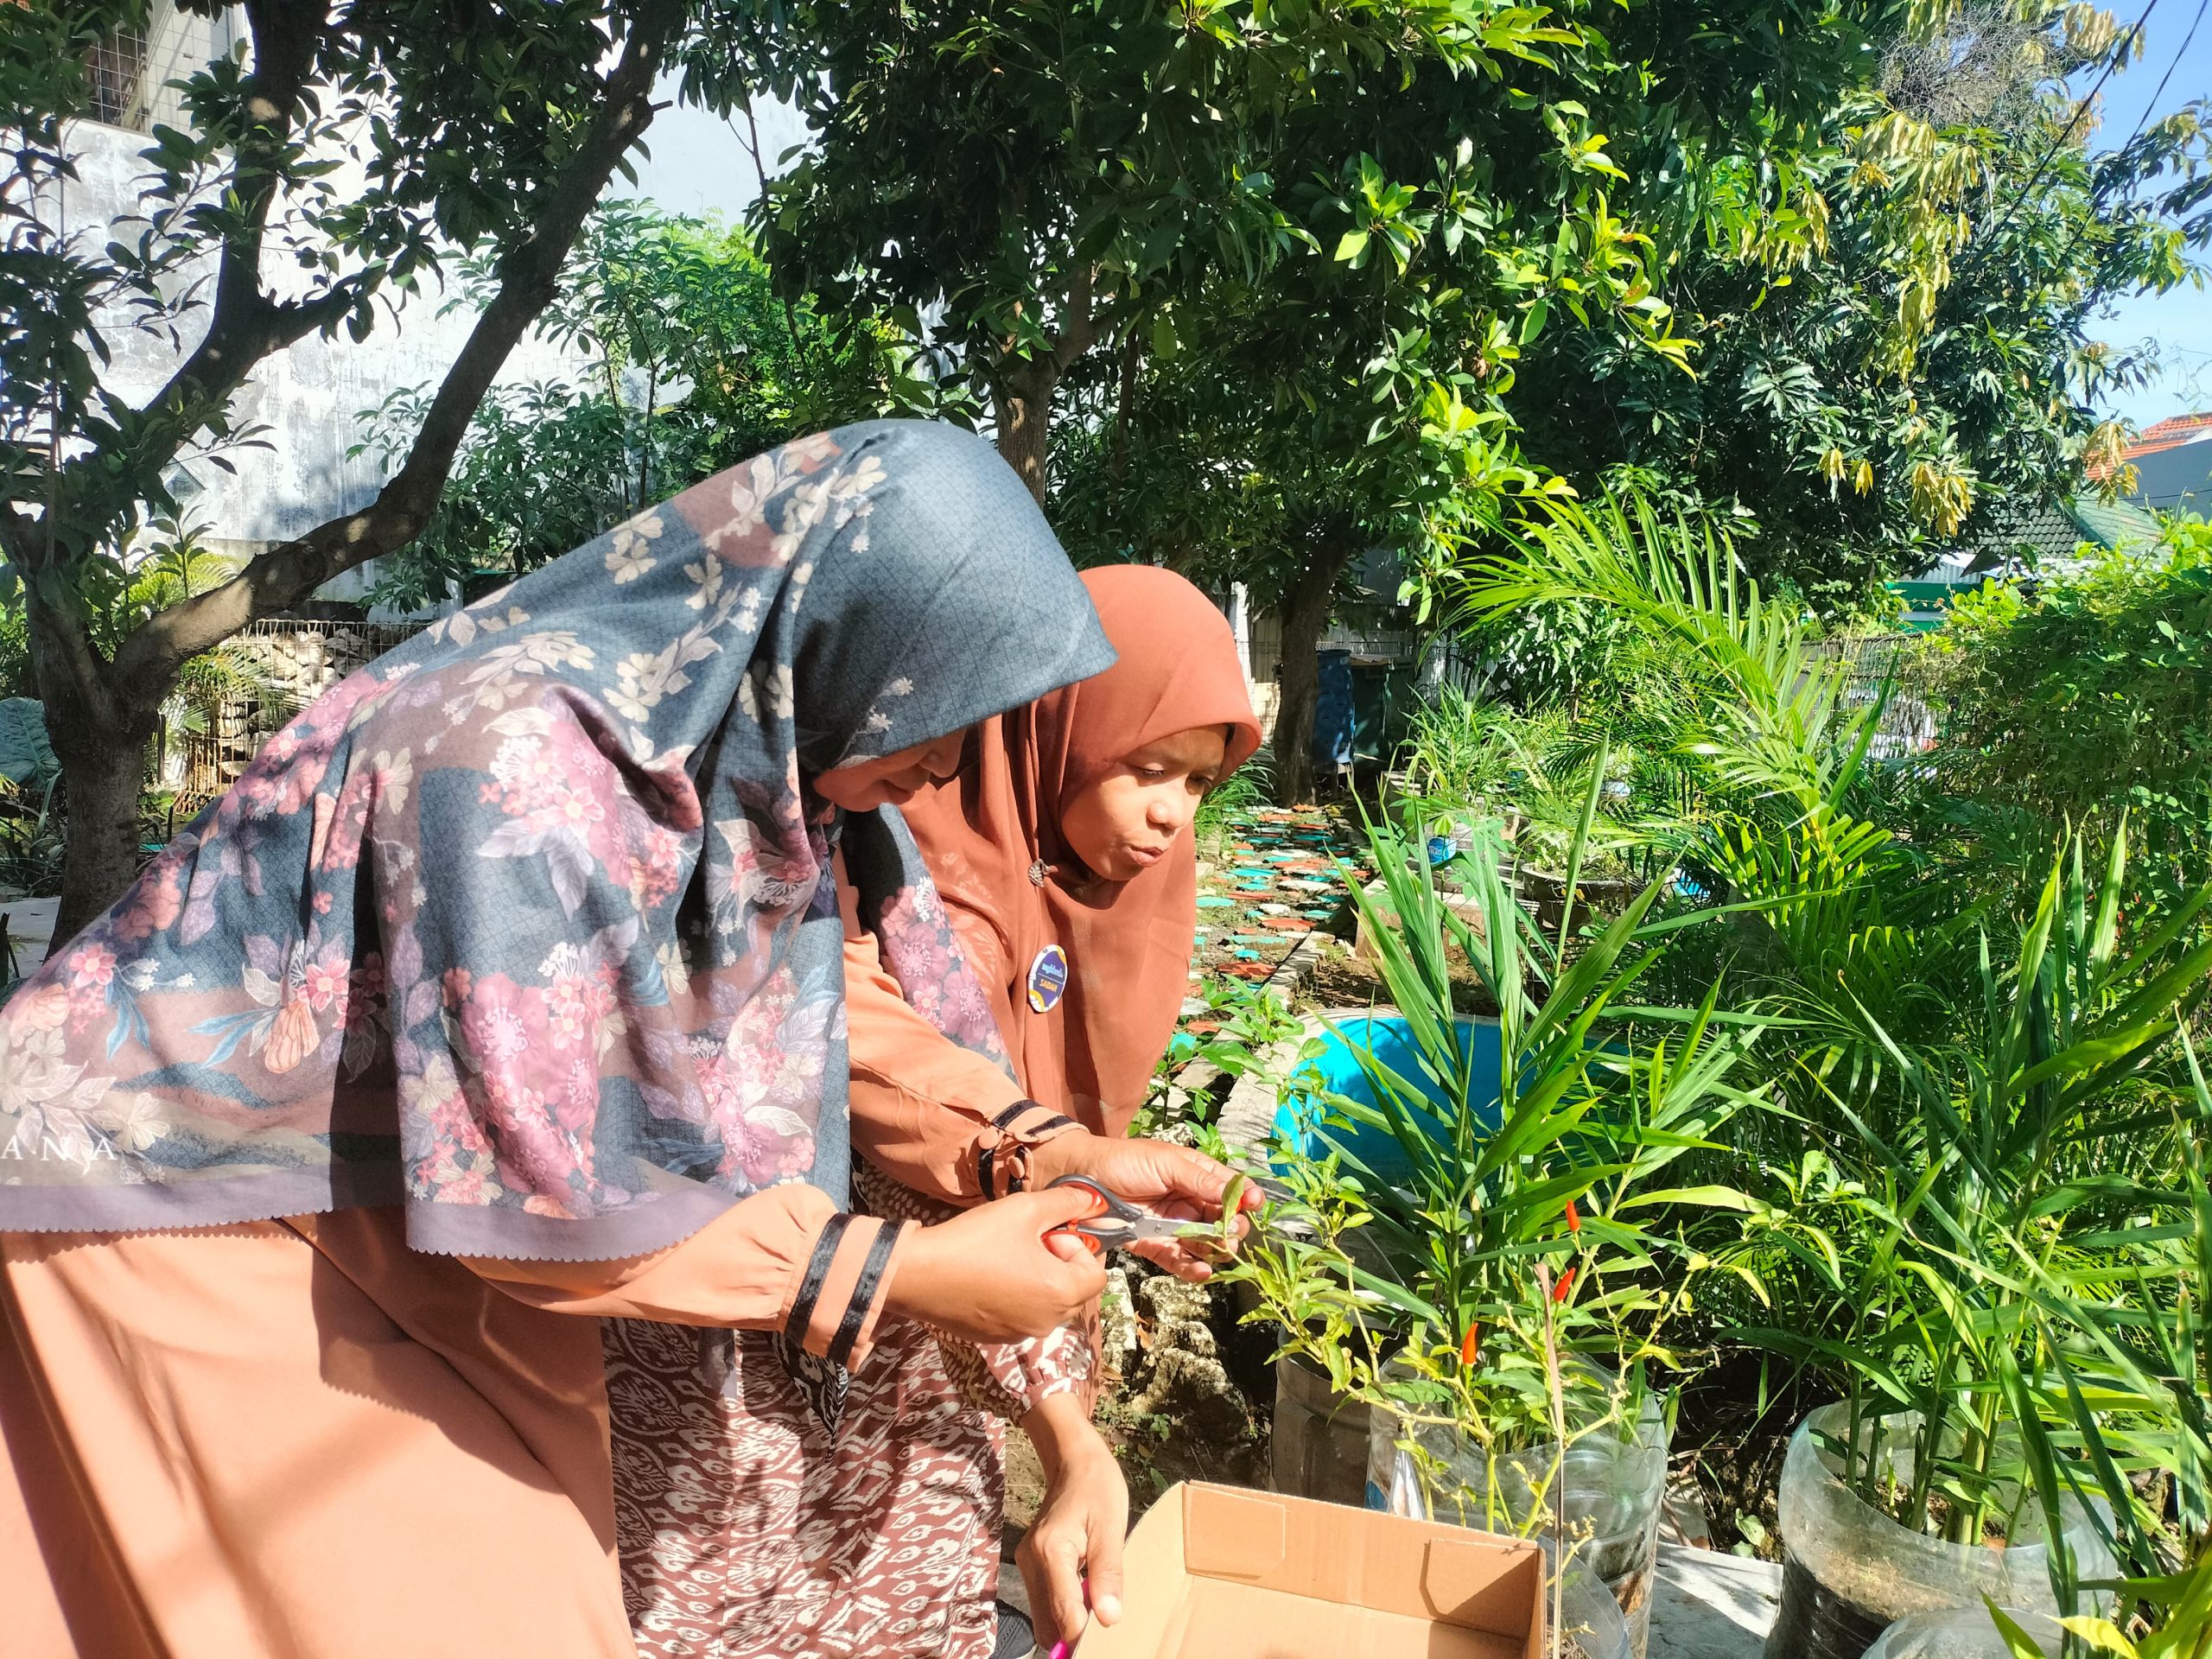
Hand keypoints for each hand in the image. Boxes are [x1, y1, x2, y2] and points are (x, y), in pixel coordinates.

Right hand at [881, 1187, 1107, 1343]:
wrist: (919, 1274)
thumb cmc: (976, 1239)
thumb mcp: (1025, 1209)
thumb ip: (1067, 1202)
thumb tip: (1096, 1200)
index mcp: (1061, 1292)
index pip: (1097, 1274)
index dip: (1079, 1248)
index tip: (1049, 1234)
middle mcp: (1047, 1321)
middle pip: (1075, 1291)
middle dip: (1061, 1264)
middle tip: (1029, 1242)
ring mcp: (1021, 1334)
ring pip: (1049, 1304)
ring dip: (1040, 1281)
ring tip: (1008, 1258)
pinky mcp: (998, 1338)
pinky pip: (1023, 1316)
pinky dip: (1017, 1298)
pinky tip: (988, 1277)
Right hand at [1017, 1394, 1127, 1652]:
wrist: (1074, 1460)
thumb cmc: (1098, 1487)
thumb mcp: (1112, 1527)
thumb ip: (1108, 1573)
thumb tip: (1109, 1618)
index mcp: (1051, 1552)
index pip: (1065, 1615)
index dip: (1085, 1636)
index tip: (1109, 1638)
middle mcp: (1031, 1561)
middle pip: (1049, 1622)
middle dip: (1074, 1634)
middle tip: (1105, 1626)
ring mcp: (1026, 1563)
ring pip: (1044, 1615)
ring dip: (1069, 1621)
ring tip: (1099, 1608)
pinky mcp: (1029, 1563)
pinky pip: (1045, 1600)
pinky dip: (1064, 1608)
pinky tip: (1087, 1595)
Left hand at [1030, 1132, 1262, 1282]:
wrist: (1079, 1180)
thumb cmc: (1122, 1161)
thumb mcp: (1166, 1163)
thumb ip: (1200, 1180)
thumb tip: (1239, 1193)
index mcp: (1193, 1174)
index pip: (1229, 1188)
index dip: (1244, 1198)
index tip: (1254, 1206)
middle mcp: (1187, 1200)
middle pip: (1222, 1220)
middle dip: (1230, 1228)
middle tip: (1229, 1233)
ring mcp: (1172, 1225)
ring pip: (1205, 1244)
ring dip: (1214, 1251)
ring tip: (1215, 1253)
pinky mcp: (1154, 1245)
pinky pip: (1180, 1261)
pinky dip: (1193, 1268)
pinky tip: (1202, 1270)